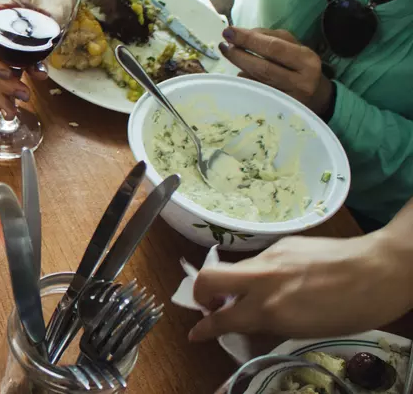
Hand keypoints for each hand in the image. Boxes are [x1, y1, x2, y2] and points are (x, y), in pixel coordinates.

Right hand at [0, 0, 77, 119]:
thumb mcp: (50, 1)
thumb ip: (45, 23)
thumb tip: (41, 51)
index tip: (7, 72)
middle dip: (1, 85)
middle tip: (21, 97)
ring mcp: (2, 41)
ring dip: (2, 93)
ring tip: (11, 114)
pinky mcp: (13, 50)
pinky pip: (6, 72)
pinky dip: (7, 91)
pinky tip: (7, 109)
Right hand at [189, 232, 412, 340]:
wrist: (382, 268)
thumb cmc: (353, 309)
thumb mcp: (307, 329)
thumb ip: (271, 323)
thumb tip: (249, 323)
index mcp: (270, 308)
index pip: (222, 319)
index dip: (204, 329)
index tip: (196, 334)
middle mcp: (263, 279)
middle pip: (208, 279)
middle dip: (201, 294)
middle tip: (213, 305)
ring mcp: (272, 257)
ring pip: (236, 269)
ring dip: (235, 284)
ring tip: (254, 296)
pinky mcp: (283, 243)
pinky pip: (260, 261)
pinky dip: (260, 274)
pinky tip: (284, 281)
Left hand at [219, 27, 333, 115]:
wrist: (318, 97)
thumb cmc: (300, 66)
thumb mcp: (294, 47)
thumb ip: (270, 37)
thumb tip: (241, 34)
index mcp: (307, 60)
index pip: (274, 48)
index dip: (249, 39)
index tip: (229, 31)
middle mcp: (301, 82)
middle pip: (263, 68)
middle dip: (239, 54)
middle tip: (223, 45)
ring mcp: (289, 100)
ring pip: (257, 83)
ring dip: (239, 67)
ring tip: (228, 54)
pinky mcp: (279, 112)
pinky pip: (256, 94)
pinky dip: (245, 82)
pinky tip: (240, 74)